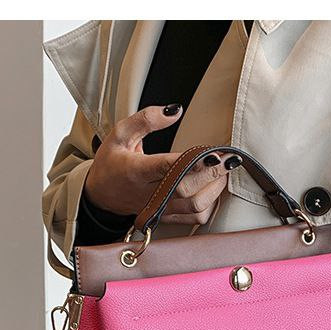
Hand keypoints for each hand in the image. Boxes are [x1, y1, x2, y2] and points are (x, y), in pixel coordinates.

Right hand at [84, 104, 239, 223]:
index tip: (215, 153)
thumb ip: (147, 119)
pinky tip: (214, 190)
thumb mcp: (120, 133)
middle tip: (230, 159)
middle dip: (213, 174)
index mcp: (135, 171)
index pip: (168, 168)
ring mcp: (158, 209)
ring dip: (215, 190)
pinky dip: (209, 205)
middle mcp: (148, 194)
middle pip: (187, 189)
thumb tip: (176, 110)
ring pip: (194, 207)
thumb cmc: (112, 162)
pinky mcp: (165, 218)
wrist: (100, 196)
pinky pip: (194, 219)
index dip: (194, 162)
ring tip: (224, 173)